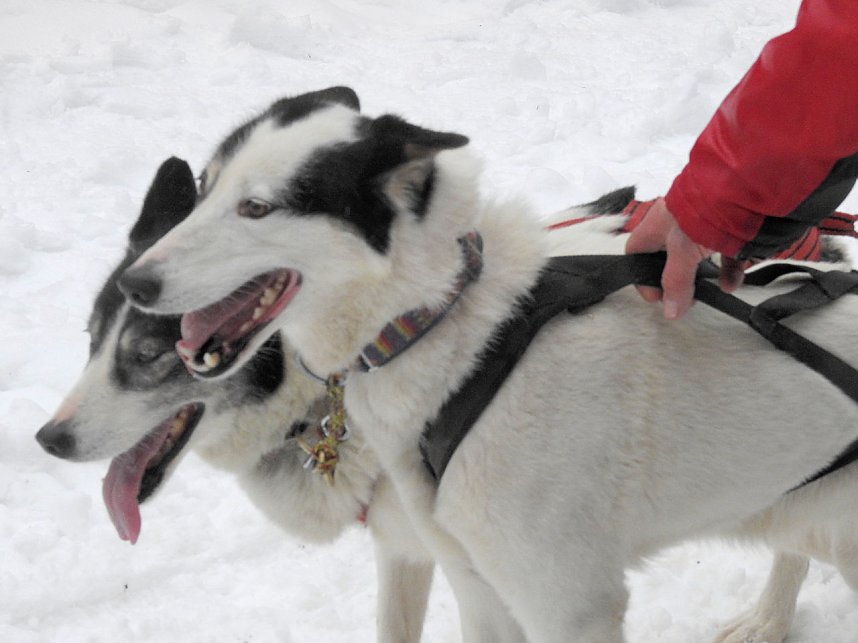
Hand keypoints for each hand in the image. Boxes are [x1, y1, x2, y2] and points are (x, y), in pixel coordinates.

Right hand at [624, 198, 746, 318]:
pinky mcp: (727, 226)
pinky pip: (724, 253)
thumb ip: (677, 283)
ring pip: (697, 256)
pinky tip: (731, 283)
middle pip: (667, 257)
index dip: (641, 276)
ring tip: (709, 292)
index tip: (657, 297)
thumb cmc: (704, 208)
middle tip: (684, 297)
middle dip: (676, 279)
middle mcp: (676, 223)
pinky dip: (727, 270)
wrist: (743, 187)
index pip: (637, 253)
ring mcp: (702, 224)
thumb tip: (670, 311)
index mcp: (656, 225)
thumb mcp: (682, 251)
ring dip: (703, 277)